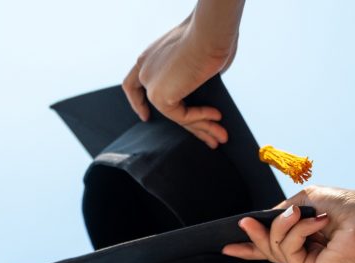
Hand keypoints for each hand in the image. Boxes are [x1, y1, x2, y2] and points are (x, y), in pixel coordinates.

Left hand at [122, 12, 237, 147]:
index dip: (137, 102)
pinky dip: (201, 119)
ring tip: (221, 137)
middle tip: (208, 137)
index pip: (133, 84)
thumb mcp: (197, 58)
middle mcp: (144, 70)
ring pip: (175, 115)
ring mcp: (149, 83)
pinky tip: (217, 116)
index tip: (145, 117)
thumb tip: (203, 96)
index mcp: (149, 57)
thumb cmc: (210, 37)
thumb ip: (192, 77)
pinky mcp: (158, 96)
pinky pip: (182, 117)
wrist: (209, 32)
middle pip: (161, 106)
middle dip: (190, 124)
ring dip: (202, 128)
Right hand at [222, 187, 354, 262]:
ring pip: (275, 248)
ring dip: (285, 226)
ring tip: (302, 214)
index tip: (228, 245)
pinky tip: (316, 223)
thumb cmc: (349, 208)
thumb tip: (264, 220)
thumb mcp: (307, 200)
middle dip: (257, 234)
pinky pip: (288, 252)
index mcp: (307, 239)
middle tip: (245, 223)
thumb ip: (283, 211)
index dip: (251, 246)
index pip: (274, 245)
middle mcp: (307, 257)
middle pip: (269, 249)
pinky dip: (299, 233)